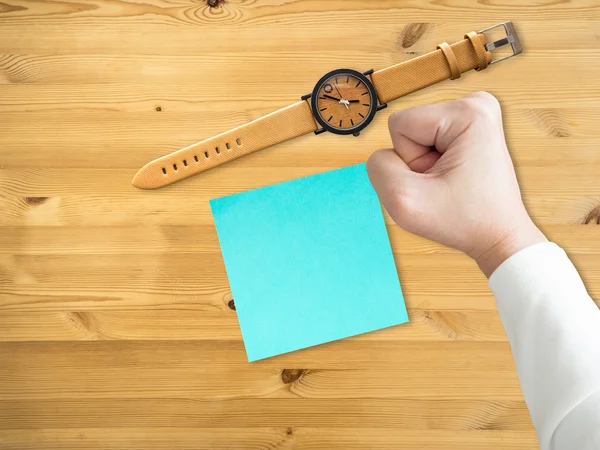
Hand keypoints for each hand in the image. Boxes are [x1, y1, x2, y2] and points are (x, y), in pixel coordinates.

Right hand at [367, 92, 546, 276]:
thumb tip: (383, 155)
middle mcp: (476, 104)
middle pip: (407, 128)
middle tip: (445, 184)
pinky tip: (455, 177)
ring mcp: (476, 115)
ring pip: (416, 136)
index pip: (399, 125)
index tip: (439, 179)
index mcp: (467, 112)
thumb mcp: (404, 200)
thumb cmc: (464, 221)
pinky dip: (434, 164)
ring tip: (451, 182)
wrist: (498, 235)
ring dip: (425, 165)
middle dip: (417, 162)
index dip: (409, 160)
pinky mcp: (471, 128)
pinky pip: (427, 141)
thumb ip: (378, 168)